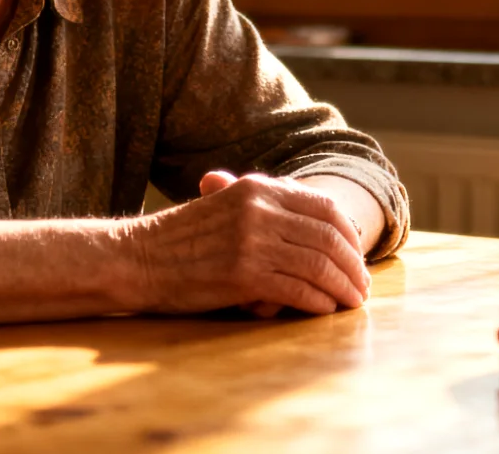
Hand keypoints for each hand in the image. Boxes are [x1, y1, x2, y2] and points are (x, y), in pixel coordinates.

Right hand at [127, 171, 370, 316]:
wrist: (136, 258)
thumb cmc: (180, 240)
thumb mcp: (224, 206)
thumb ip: (263, 208)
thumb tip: (311, 225)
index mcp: (258, 188)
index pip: (324, 207)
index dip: (349, 235)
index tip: (356, 257)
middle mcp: (259, 209)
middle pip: (328, 237)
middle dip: (353, 265)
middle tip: (362, 286)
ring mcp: (252, 241)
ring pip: (319, 264)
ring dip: (342, 287)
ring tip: (351, 302)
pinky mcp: (244, 274)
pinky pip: (297, 288)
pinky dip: (318, 301)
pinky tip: (324, 310)